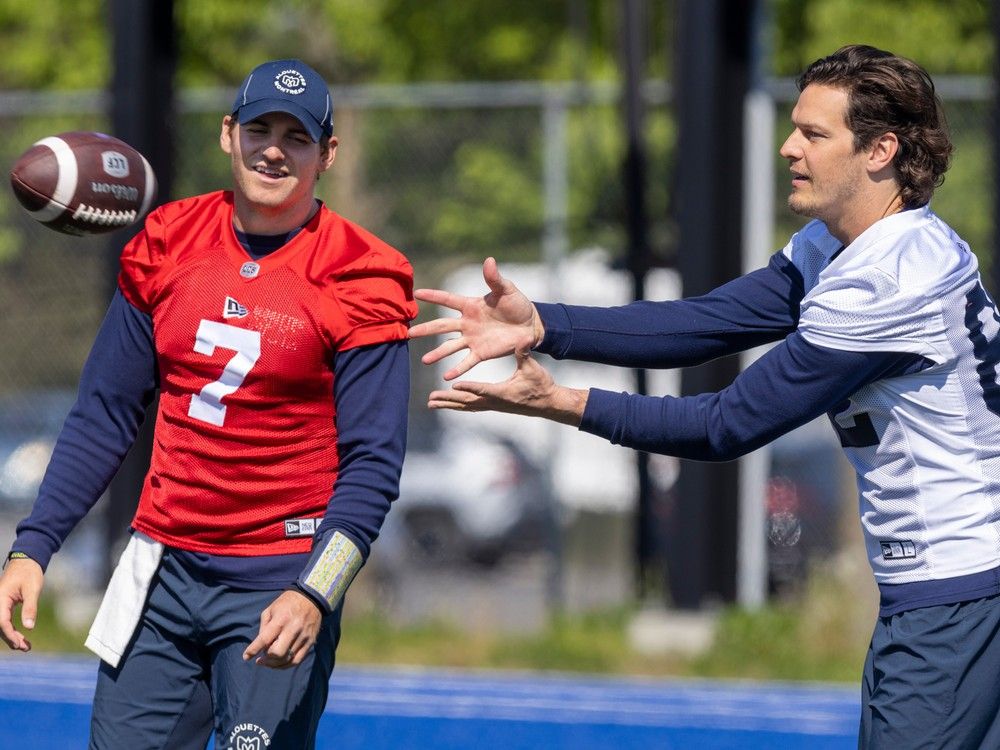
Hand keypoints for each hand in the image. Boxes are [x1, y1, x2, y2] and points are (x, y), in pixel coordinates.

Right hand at [0, 557, 43, 651]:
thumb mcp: (32, 589)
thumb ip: (30, 607)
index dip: (10, 635)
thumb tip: (30, 627)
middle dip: (11, 639)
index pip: (2, 621)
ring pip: (2, 625)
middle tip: (25, 648)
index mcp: (0, 598)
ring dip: (12, 637)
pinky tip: (22, 637)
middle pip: (0, 626)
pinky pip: (5, 621)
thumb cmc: (29, 572)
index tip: (20, 644)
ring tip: (26, 647)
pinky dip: (12, 630)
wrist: (26, 561)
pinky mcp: (4, 605)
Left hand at [243, 590, 322, 669]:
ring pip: (287, 659)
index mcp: (281, 619)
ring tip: (268, 661)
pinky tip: (279, 663)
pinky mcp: (310, 642)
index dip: (253, 650)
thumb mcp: (271, 609)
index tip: (246, 657)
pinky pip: (297, 660)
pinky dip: (286, 665)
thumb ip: (264, 627)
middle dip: (266, 658)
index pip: (265, 639)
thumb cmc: (287, 603)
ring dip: (274, 663)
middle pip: (277, 653)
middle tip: (261, 657)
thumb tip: (261, 646)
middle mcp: (293, 629)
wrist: (311, 597)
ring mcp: (303, 637)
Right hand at [410, 257, 544, 379]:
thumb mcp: (506, 290)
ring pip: (450, 347)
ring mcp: (473, 339)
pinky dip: (457, 369)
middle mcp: (467, 323)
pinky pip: (467, 361)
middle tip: (408, 334)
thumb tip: (489, 260)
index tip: (416, 293)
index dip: (433, 296)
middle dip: (425, 330)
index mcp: (470, 306)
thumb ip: (495, 278)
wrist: (530, 325)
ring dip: (437, 353)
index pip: (447, 300)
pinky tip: (446, 377)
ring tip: (424, 360)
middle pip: (441, 326)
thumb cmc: (517, 304)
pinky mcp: (482, 352)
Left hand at [428, 353, 587, 426]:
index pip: (484, 390)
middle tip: (431, 399)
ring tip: (430, 403)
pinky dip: (458, 404)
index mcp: (503, 393)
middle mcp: (494, 402)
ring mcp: (492, 405)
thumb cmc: (541, 385)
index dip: (470, 387)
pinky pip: (472, 405)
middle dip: (449, 400)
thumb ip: (524, 356)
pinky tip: (448, 403)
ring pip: (467, 406)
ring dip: (449, 404)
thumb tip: (522, 341)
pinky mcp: (493, 405)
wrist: (547, 403)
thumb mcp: (533, 369)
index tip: (455, 386)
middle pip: (468, 402)